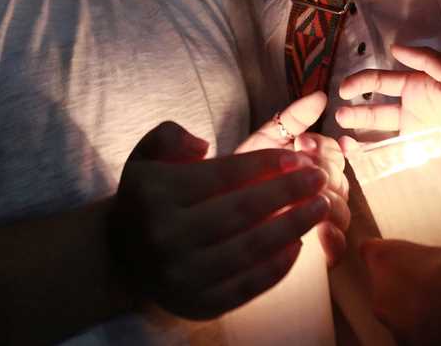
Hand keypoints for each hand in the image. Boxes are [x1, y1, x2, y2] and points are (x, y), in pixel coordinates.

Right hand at [108, 120, 330, 319]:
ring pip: (251, 249)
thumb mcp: (147, 156)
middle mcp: (166, 236)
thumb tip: (203, 145)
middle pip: (242, 211)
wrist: (121, 256)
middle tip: (319, 179)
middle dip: (288, 193)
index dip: (264, 165)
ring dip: (294, 226)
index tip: (296, 158)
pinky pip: (249, 285)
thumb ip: (170, 136)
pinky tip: (298, 244)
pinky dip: (279, 266)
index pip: (222, 175)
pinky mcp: (200, 305)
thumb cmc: (146, 199)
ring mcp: (183, 275)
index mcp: (155, 194)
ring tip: (320, 207)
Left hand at [236, 92, 350, 263]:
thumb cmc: (244, 172)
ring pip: (342, 210)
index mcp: (316, 163)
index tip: (301, 143)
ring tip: (302, 200)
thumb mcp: (265, 140)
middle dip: (321, 172)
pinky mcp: (318, 251)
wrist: (217, 207)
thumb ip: (293, 118)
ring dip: (326, 202)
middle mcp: (324, 190)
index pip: (335, 152)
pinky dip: (334, 239)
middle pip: (340, 180)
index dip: (322, 147)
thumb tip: (321, 96)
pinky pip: (338, 247)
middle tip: (298, 168)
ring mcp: (323, 220)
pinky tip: (322, 232)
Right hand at [336, 45, 440, 201]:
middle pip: (377, 114)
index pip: (384, 83)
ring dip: (360, 139)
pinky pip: (396, 167)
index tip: (343, 89)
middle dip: (356, 112)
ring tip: (342, 140)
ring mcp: (419, 145)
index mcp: (423, 90)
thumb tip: (395, 47)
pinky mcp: (426, 169)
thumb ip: (429, 62)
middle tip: (337, 115)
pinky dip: (375, 166)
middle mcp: (416, 117)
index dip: (362, 83)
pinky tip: (361, 164)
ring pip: (381, 141)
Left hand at [362, 229, 440, 345]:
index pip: (372, 250)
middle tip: (439, 283)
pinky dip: (431, 335)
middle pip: (385, 286)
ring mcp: (394, 328)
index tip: (401, 253)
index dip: (385, 251)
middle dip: (408, 285)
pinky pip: (417, 340)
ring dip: (420, 314)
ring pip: (400, 317)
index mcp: (386, 260)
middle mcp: (380, 295)